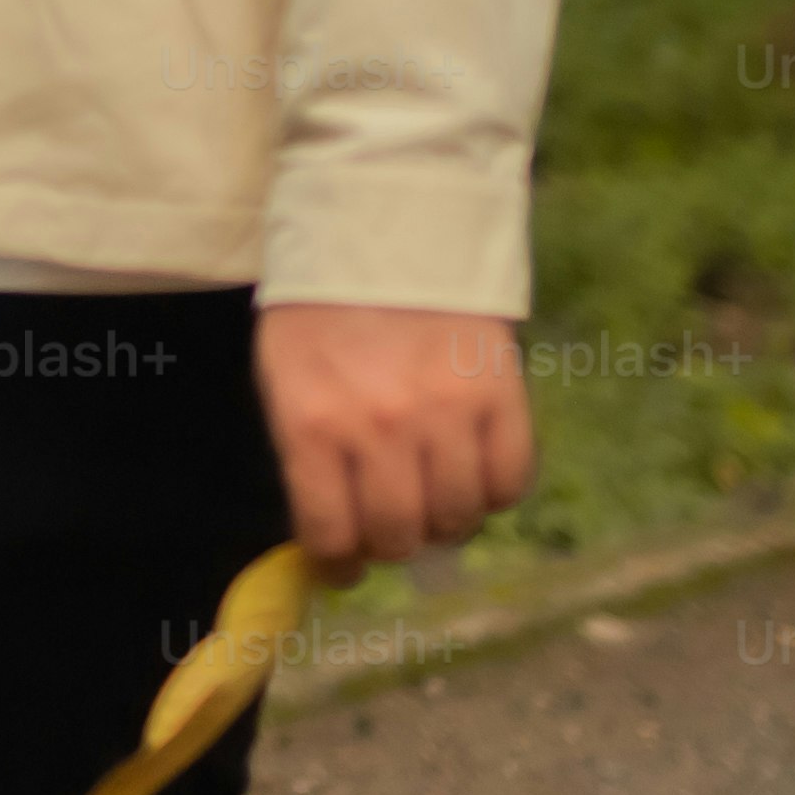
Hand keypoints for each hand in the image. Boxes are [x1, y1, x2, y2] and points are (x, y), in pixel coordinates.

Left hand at [255, 301, 531, 577]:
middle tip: (389, 523)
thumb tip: (328, 538)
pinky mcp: (500, 394)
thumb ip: (304, 457)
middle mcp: (380, 426)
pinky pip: (510, 482)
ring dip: (444, 519)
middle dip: (391, 542)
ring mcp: (445, 412)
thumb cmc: (322, 308)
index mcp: (312, 423)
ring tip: (431, 491)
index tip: (344, 568)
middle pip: (399, 536)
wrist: (385, 226)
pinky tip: (473, 471)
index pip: (330, 534)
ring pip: (458, 518)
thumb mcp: (283, 377)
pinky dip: (495, 491)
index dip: (338, 565)